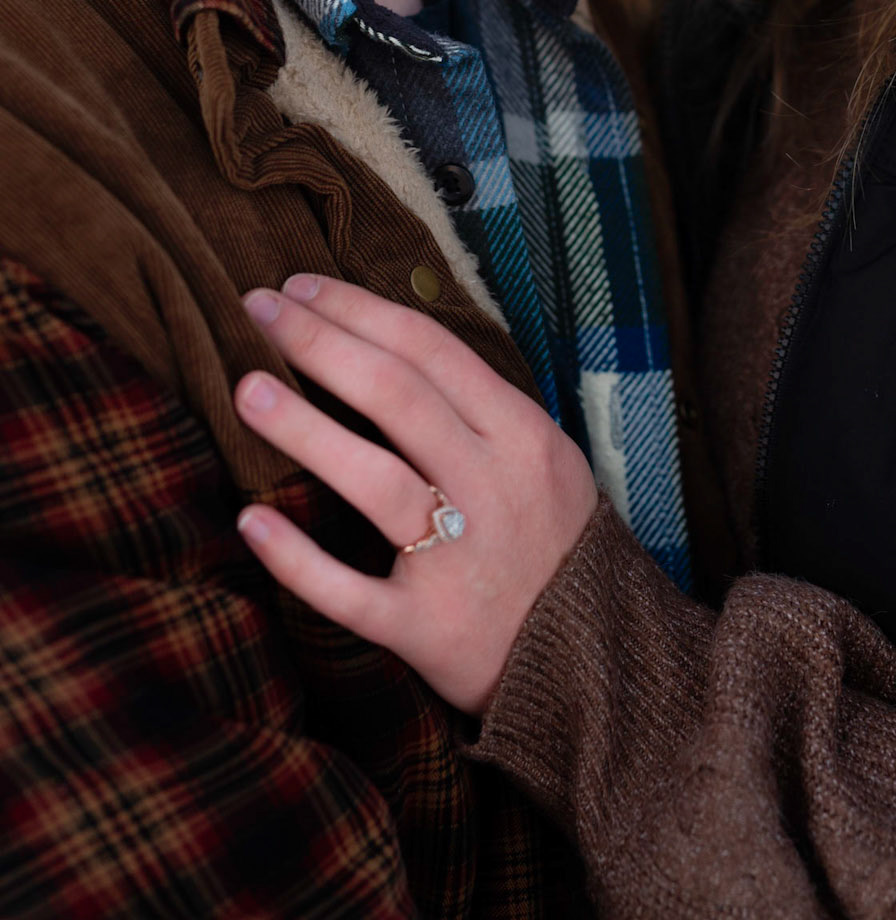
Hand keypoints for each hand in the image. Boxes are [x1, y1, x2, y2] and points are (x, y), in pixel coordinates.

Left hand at [232, 274, 597, 713]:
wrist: (595, 663)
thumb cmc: (551, 542)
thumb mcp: (542, 456)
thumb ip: (476, 408)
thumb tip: (382, 341)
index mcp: (523, 435)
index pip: (430, 350)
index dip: (358, 309)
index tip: (299, 286)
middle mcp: (493, 488)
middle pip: (397, 396)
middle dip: (320, 343)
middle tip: (255, 310)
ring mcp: (460, 559)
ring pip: (375, 481)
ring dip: (305, 431)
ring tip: (246, 391)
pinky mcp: (426, 629)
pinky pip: (351, 592)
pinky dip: (298, 558)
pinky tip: (250, 520)